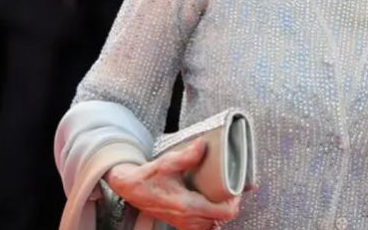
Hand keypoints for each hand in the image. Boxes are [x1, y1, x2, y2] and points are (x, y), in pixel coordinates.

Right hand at [104, 139, 239, 229]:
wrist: (130, 188)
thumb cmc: (148, 176)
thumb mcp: (167, 163)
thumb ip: (186, 156)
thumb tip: (202, 145)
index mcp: (187, 205)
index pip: (223, 213)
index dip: (235, 201)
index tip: (236, 187)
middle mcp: (187, 219)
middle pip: (221, 219)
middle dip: (230, 204)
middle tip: (232, 187)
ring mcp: (183, 223)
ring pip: (212, 224)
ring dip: (220, 211)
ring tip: (223, 194)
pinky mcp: (180, 223)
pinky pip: (202, 226)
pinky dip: (210, 217)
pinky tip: (210, 203)